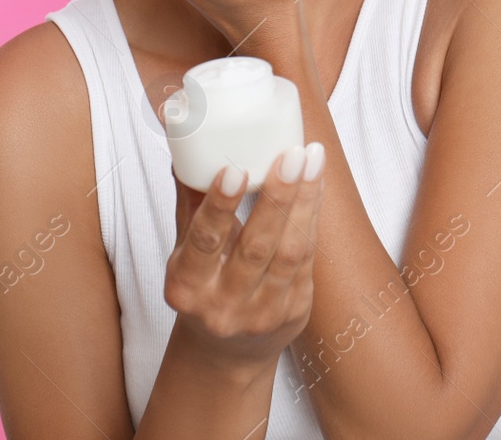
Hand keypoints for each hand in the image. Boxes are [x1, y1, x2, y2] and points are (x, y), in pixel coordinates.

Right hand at [164, 144, 326, 372]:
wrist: (227, 351)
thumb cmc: (204, 287)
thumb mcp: (186, 253)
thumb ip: (190, 204)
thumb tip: (185, 149)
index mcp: (187, 287)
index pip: (204, 242)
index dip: (220, 206)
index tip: (235, 169)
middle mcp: (223, 305)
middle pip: (256, 246)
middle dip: (277, 197)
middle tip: (291, 155)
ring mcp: (262, 312)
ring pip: (290, 251)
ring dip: (304, 201)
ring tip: (311, 158)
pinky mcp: (294, 311)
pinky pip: (308, 257)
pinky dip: (312, 216)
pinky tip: (315, 185)